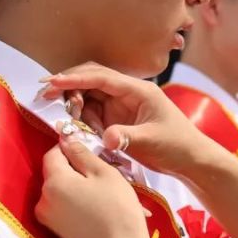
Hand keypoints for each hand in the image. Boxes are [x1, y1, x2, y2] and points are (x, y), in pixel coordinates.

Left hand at [36, 132, 149, 237]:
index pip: (52, 153)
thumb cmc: (117, 209)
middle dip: (75, 169)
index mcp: (53, 181)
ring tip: (104, 193)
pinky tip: (98, 207)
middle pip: (55, 173)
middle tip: (103, 174)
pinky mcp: (56, 231)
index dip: (70, 148)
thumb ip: (81, 154)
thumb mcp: (104, 173)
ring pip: (60, 190)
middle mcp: (43, 199)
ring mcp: (48, 218)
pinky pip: (63, 206)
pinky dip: (77, 202)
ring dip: (77, 186)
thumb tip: (66, 139)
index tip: (91, 152)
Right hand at [40, 63, 214, 176]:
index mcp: (139, 90)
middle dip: (69, 84)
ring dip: (75, 102)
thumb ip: (127, 138)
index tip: (53, 82)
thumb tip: (107, 138)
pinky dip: (83, 116)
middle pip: (93, 79)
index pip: (102, 77)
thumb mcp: (151, 142)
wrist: (191, 159)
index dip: (76, 78)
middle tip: (46, 95)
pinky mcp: (119, 119)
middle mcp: (129, 93)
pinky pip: (95, 111)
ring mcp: (123, 105)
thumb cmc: (177, 146)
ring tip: (64, 116)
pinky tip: (77, 125)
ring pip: (91, 95)